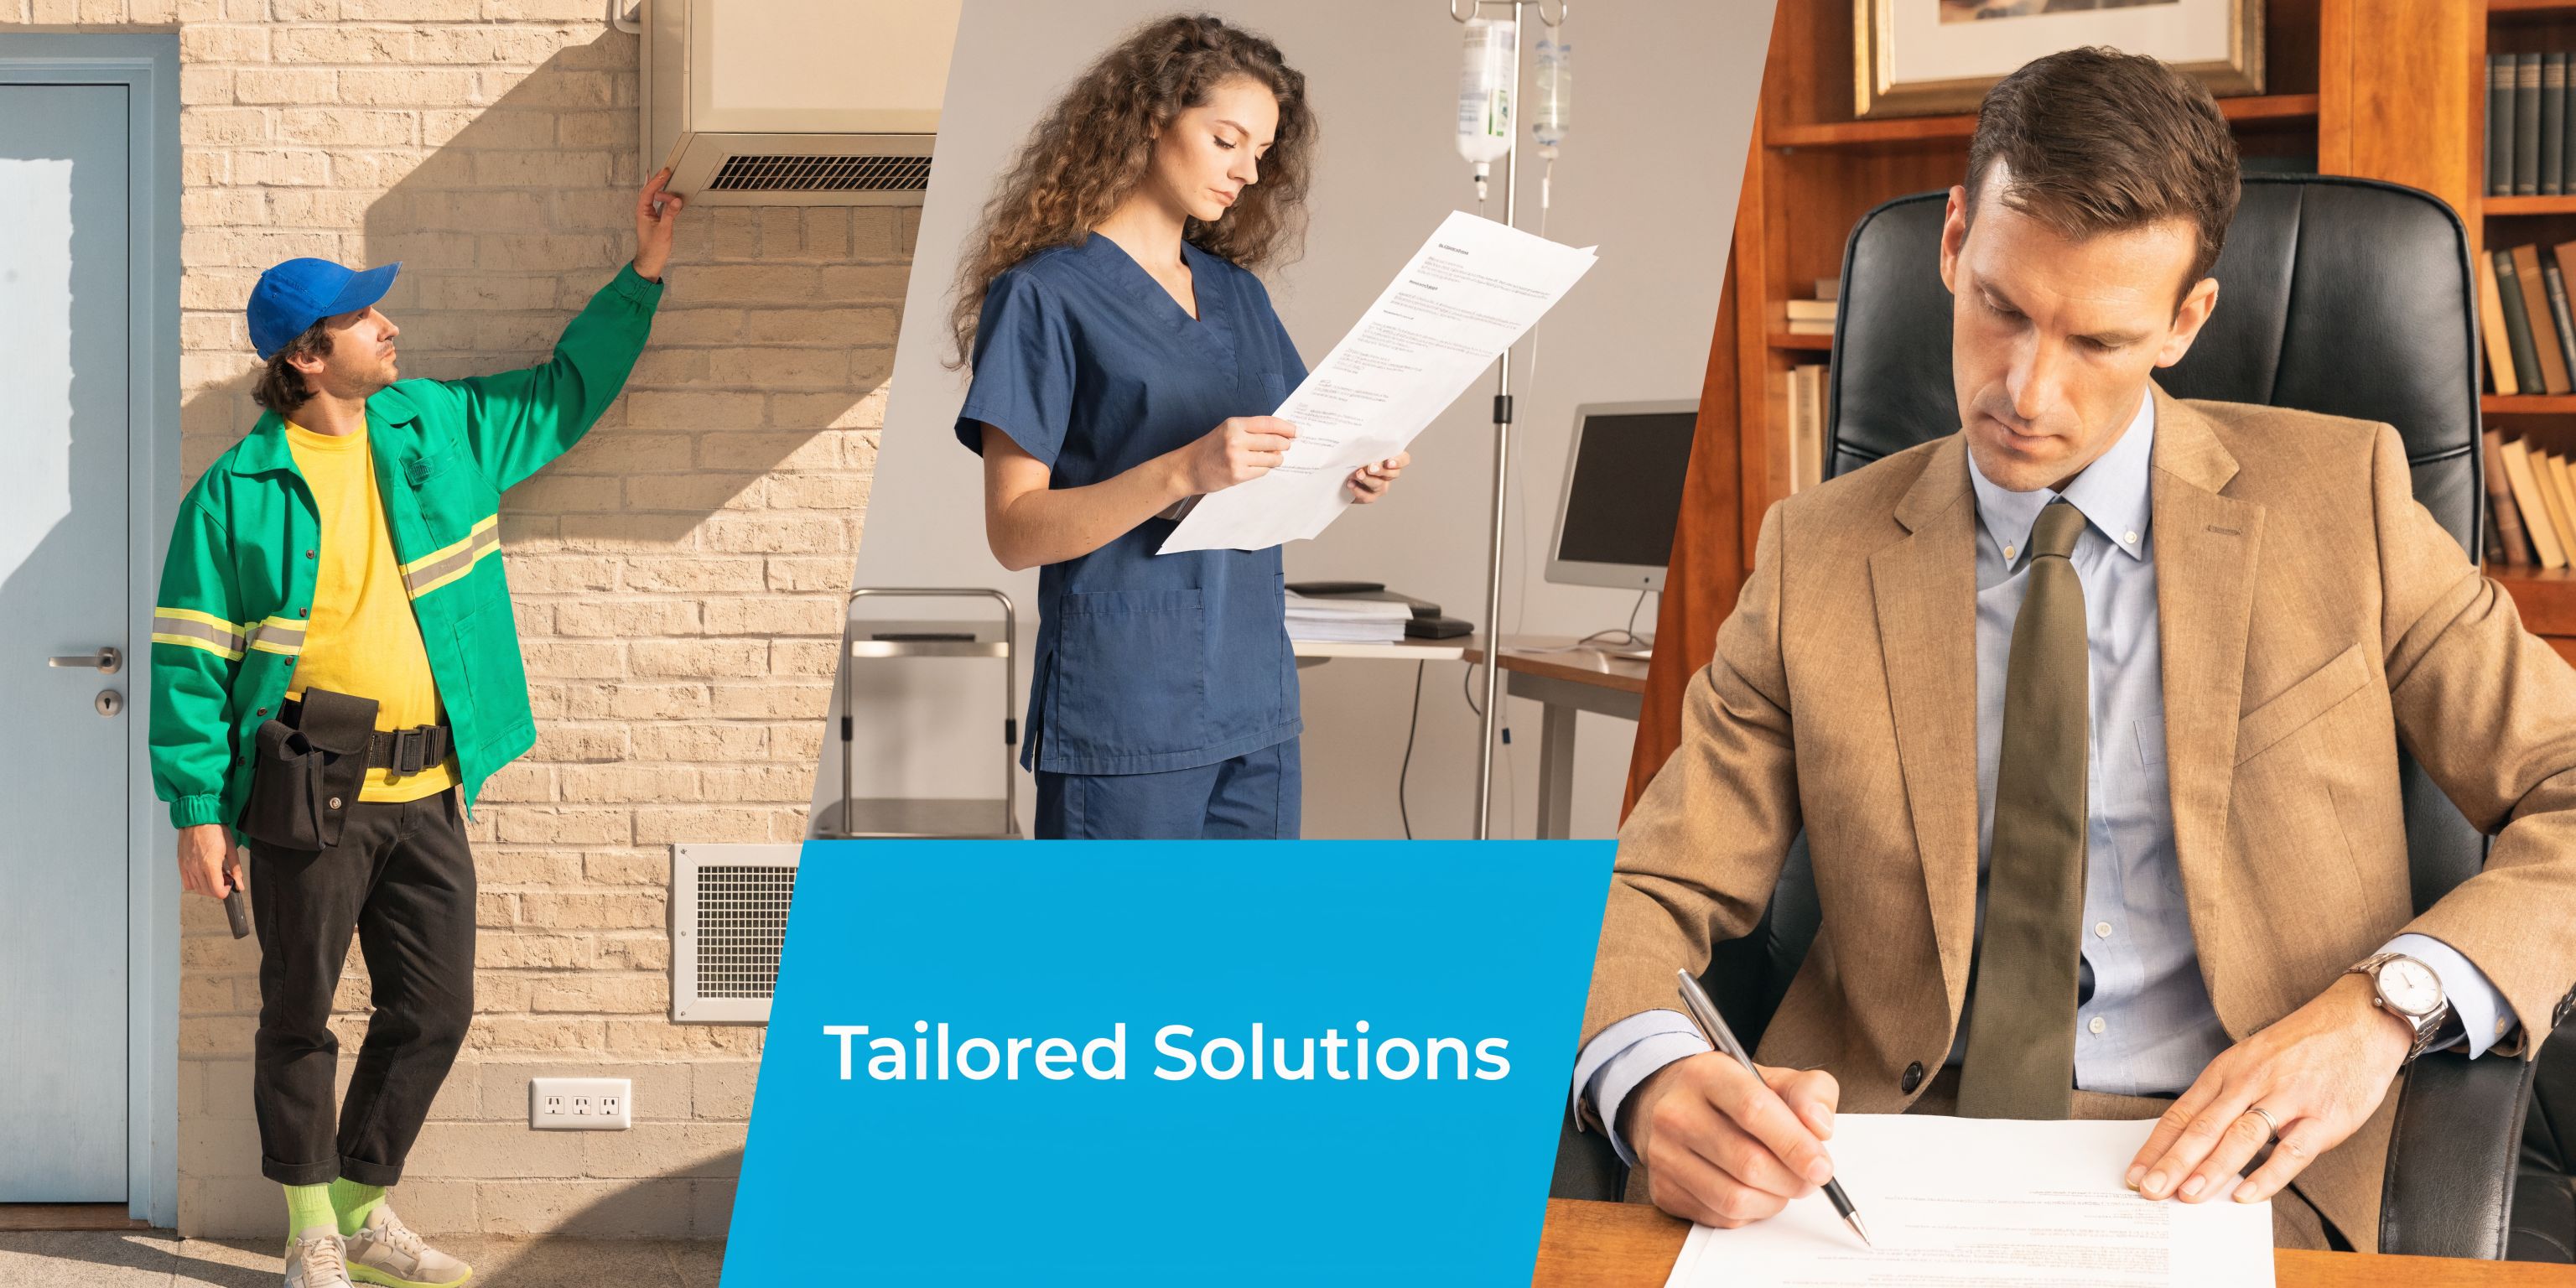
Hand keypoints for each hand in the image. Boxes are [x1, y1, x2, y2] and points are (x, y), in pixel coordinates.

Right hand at [177, 823, 243, 900]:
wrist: (198, 819)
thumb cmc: (215, 830)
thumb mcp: (231, 850)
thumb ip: (236, 870)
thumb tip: (239, 886)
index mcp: (210, 864)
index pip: (216, 891)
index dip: (225, 891)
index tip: (229, 884)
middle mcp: (196, 867)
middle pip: (207, 892)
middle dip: (218, 889)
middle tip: (224, 879)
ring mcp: (187, 866)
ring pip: (197, 889)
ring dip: (207, 887)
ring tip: (214, 875)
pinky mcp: (181, 864)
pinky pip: (187, 883)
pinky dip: (196, 883)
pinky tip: (203, 875)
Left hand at [632, 167, 684, 281]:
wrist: (651, 261)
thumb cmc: (653, 248)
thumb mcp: (664, 230)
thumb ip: (670, 214)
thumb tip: (676, 200)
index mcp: (642, 211)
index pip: (648, 191)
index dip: (657, 180)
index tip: (665, 172)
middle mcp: (644, 211)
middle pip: (651, 192)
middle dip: (660, 183)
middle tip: (669, 174)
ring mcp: (649, 215)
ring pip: (656, 198)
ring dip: (665, 194)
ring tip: (674, 195)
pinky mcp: (656, 220)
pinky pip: (661, 205)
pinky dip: (667, 201)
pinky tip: (673, 201)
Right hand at [1172, 416, 1296, 493]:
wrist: (1188, 468)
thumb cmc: (1209, 448)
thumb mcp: (1227, 431)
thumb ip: (1250, 430)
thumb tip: (1280, 433)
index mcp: (1234, 424)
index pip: (1268, 423)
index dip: (1286, 427)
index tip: (1297, 431)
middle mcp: (1236, 439)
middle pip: (1274, 441)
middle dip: (1285, 444)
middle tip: (1287, 446)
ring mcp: (1237, 458)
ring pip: (1271, 458)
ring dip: (1276, 459)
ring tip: (1272, 458)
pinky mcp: (1238, 475)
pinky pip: (1263, 471)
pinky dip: (1264, 469)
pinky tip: (1258, 467)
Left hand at [1346, 451, 1409, 503]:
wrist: (1343, 469)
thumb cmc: (1354, 454)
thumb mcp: (1361, 445)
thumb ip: (1366, 445)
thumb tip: (1364, 440)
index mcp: (1391, 458)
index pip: (1404, 459)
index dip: (1399, 462)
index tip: (1388, 462)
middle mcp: (1389, 473)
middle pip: (1393, 474)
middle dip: (1381, 470)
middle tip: (1370, 468)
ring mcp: (1381, 486)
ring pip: (1379, 485)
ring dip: (1367, 479)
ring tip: (1357, 474)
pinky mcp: (1370, 496)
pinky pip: (1368, 497)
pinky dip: (1358, 491)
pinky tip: (1350, 484)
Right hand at [1621, 1051, 1840, 1227]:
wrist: (1671, 1104)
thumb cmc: (1732, 1095)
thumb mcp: (1775, 1079)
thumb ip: (1810, 1093)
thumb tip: (1820, 1128)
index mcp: (1706, 1075)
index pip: (1753, 1109)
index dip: (1794, 1143)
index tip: (1822, 1167)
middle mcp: (1676, 1112)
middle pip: (1748, 1162)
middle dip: (1792, 1180)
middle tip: (1809, 1179)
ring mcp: (1663, 1154)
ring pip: (1734, 1198)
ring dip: (1773, 1201)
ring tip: (1782, 1185)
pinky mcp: (1662, 1189)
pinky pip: (1720, 1217)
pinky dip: (1750, 1213)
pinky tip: (1754, 1193)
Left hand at [2126, 973, 2412, 1204]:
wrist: (2360, 1019)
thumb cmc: (2303, 1044)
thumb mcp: (2252, 1058)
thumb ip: (2227, 1097)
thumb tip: (2196, 1141)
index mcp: (2228, 1070)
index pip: (2182, 1113)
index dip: (2156, 1146)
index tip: (2136, 1172)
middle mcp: (2251, 1082)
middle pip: (2203, 1127)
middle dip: (2173, 1162)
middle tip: (2150, 1190)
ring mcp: (2288, 1099)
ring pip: (2240, 1137)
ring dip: (2211, 1169)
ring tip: (2187, 1196)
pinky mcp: (2324, 1117)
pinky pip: (2291, 1151)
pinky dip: (2267, 1174)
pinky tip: (2247, 1194)